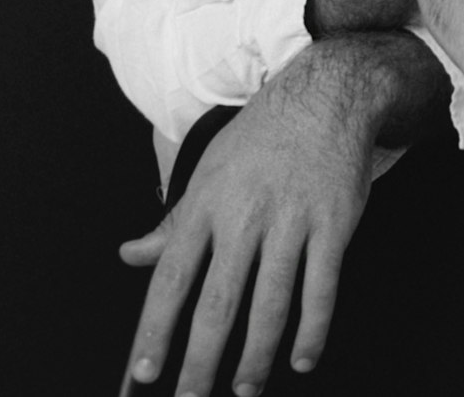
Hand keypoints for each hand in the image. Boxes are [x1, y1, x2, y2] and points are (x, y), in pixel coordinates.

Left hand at [118, 45, 376, 396]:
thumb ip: (174, 221)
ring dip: (255, 357)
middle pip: (217, 303)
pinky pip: (321, 289)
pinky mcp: (332, 224)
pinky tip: (302, 358)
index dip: (155, 329)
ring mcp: (292, 219)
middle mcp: (245, 214)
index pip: (172, 277)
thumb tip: (131, 255)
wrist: (327, 95)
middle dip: (200, 362)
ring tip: (244, 389)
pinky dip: (312, 331)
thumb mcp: (210, 169)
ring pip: (270, 304)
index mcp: (208, 201)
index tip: (143, 372)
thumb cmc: (263, 135)